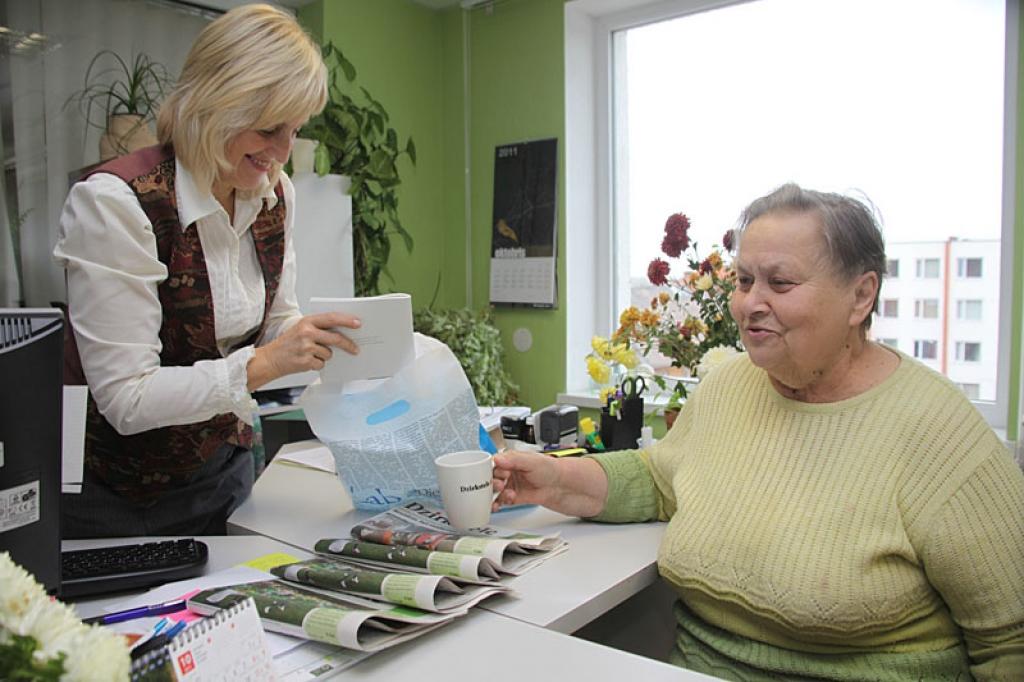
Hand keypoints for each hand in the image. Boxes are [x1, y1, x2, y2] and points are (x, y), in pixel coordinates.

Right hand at [247, 312, 359, 389]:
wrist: (269, 360)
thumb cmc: (287, 344)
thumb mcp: (300, 329)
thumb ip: (318, 329)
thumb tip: (342, 332)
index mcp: (307, 322)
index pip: (332, 318)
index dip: (347, 320)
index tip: (358, 323)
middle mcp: (306, 332)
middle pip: (336, 338)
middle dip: (348, 345)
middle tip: (356, 349)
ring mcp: (306, 347)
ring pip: (329, 353)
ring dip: (324, 356)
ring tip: (309, 354)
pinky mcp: (305, 361)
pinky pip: (321, 364)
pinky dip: (316, 364)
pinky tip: (305, 361)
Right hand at [491, 451, 607, 518]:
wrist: (567, 486)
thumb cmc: (553, 469)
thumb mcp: (532, 461)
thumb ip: (514, 460)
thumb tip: (497, 458)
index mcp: (513, 459)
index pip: (494, 463)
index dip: (490, 469)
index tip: (494, 474)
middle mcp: (511, 472)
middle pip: (492, 478)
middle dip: (492, 482)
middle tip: (499, 485)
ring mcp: (513, 485)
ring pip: (496, 491)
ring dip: (495, 494)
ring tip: (504, 495)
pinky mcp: (517, 498)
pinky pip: (502, 501)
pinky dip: (497, 504)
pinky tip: (497, 506)